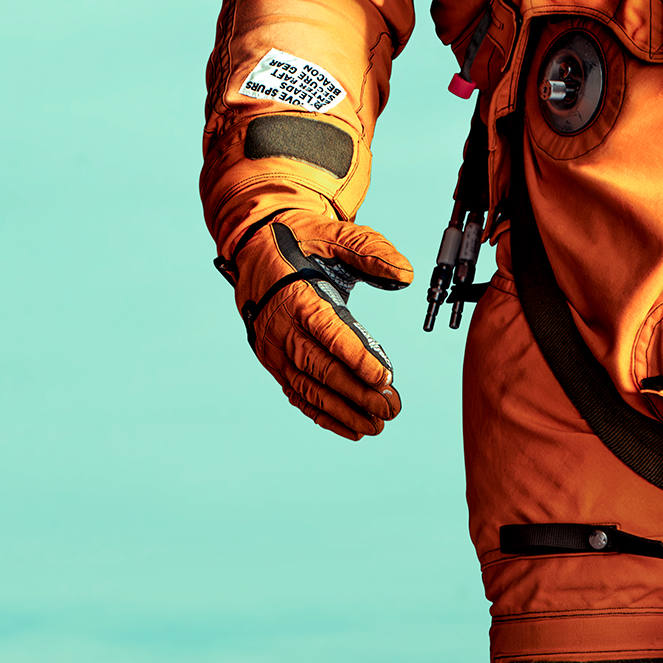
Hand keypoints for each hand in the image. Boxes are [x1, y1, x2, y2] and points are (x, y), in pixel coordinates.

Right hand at [227, 211, 412, 440]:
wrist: (255, 246)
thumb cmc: (300, 240)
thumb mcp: (333, 234)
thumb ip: (370, 251)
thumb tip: (406, 273)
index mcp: (295, 295)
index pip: (328, 331)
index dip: (356, 357)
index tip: (385, 377)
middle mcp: (279, 327)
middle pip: (320, 367)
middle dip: (357, 393)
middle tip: (391, 408)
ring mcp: (272, 349)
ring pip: (308, 388)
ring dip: (343, 411)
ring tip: (377, 425)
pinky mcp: (272, 362)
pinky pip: (297, 394)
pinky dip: (323, 415)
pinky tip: (352, 428)